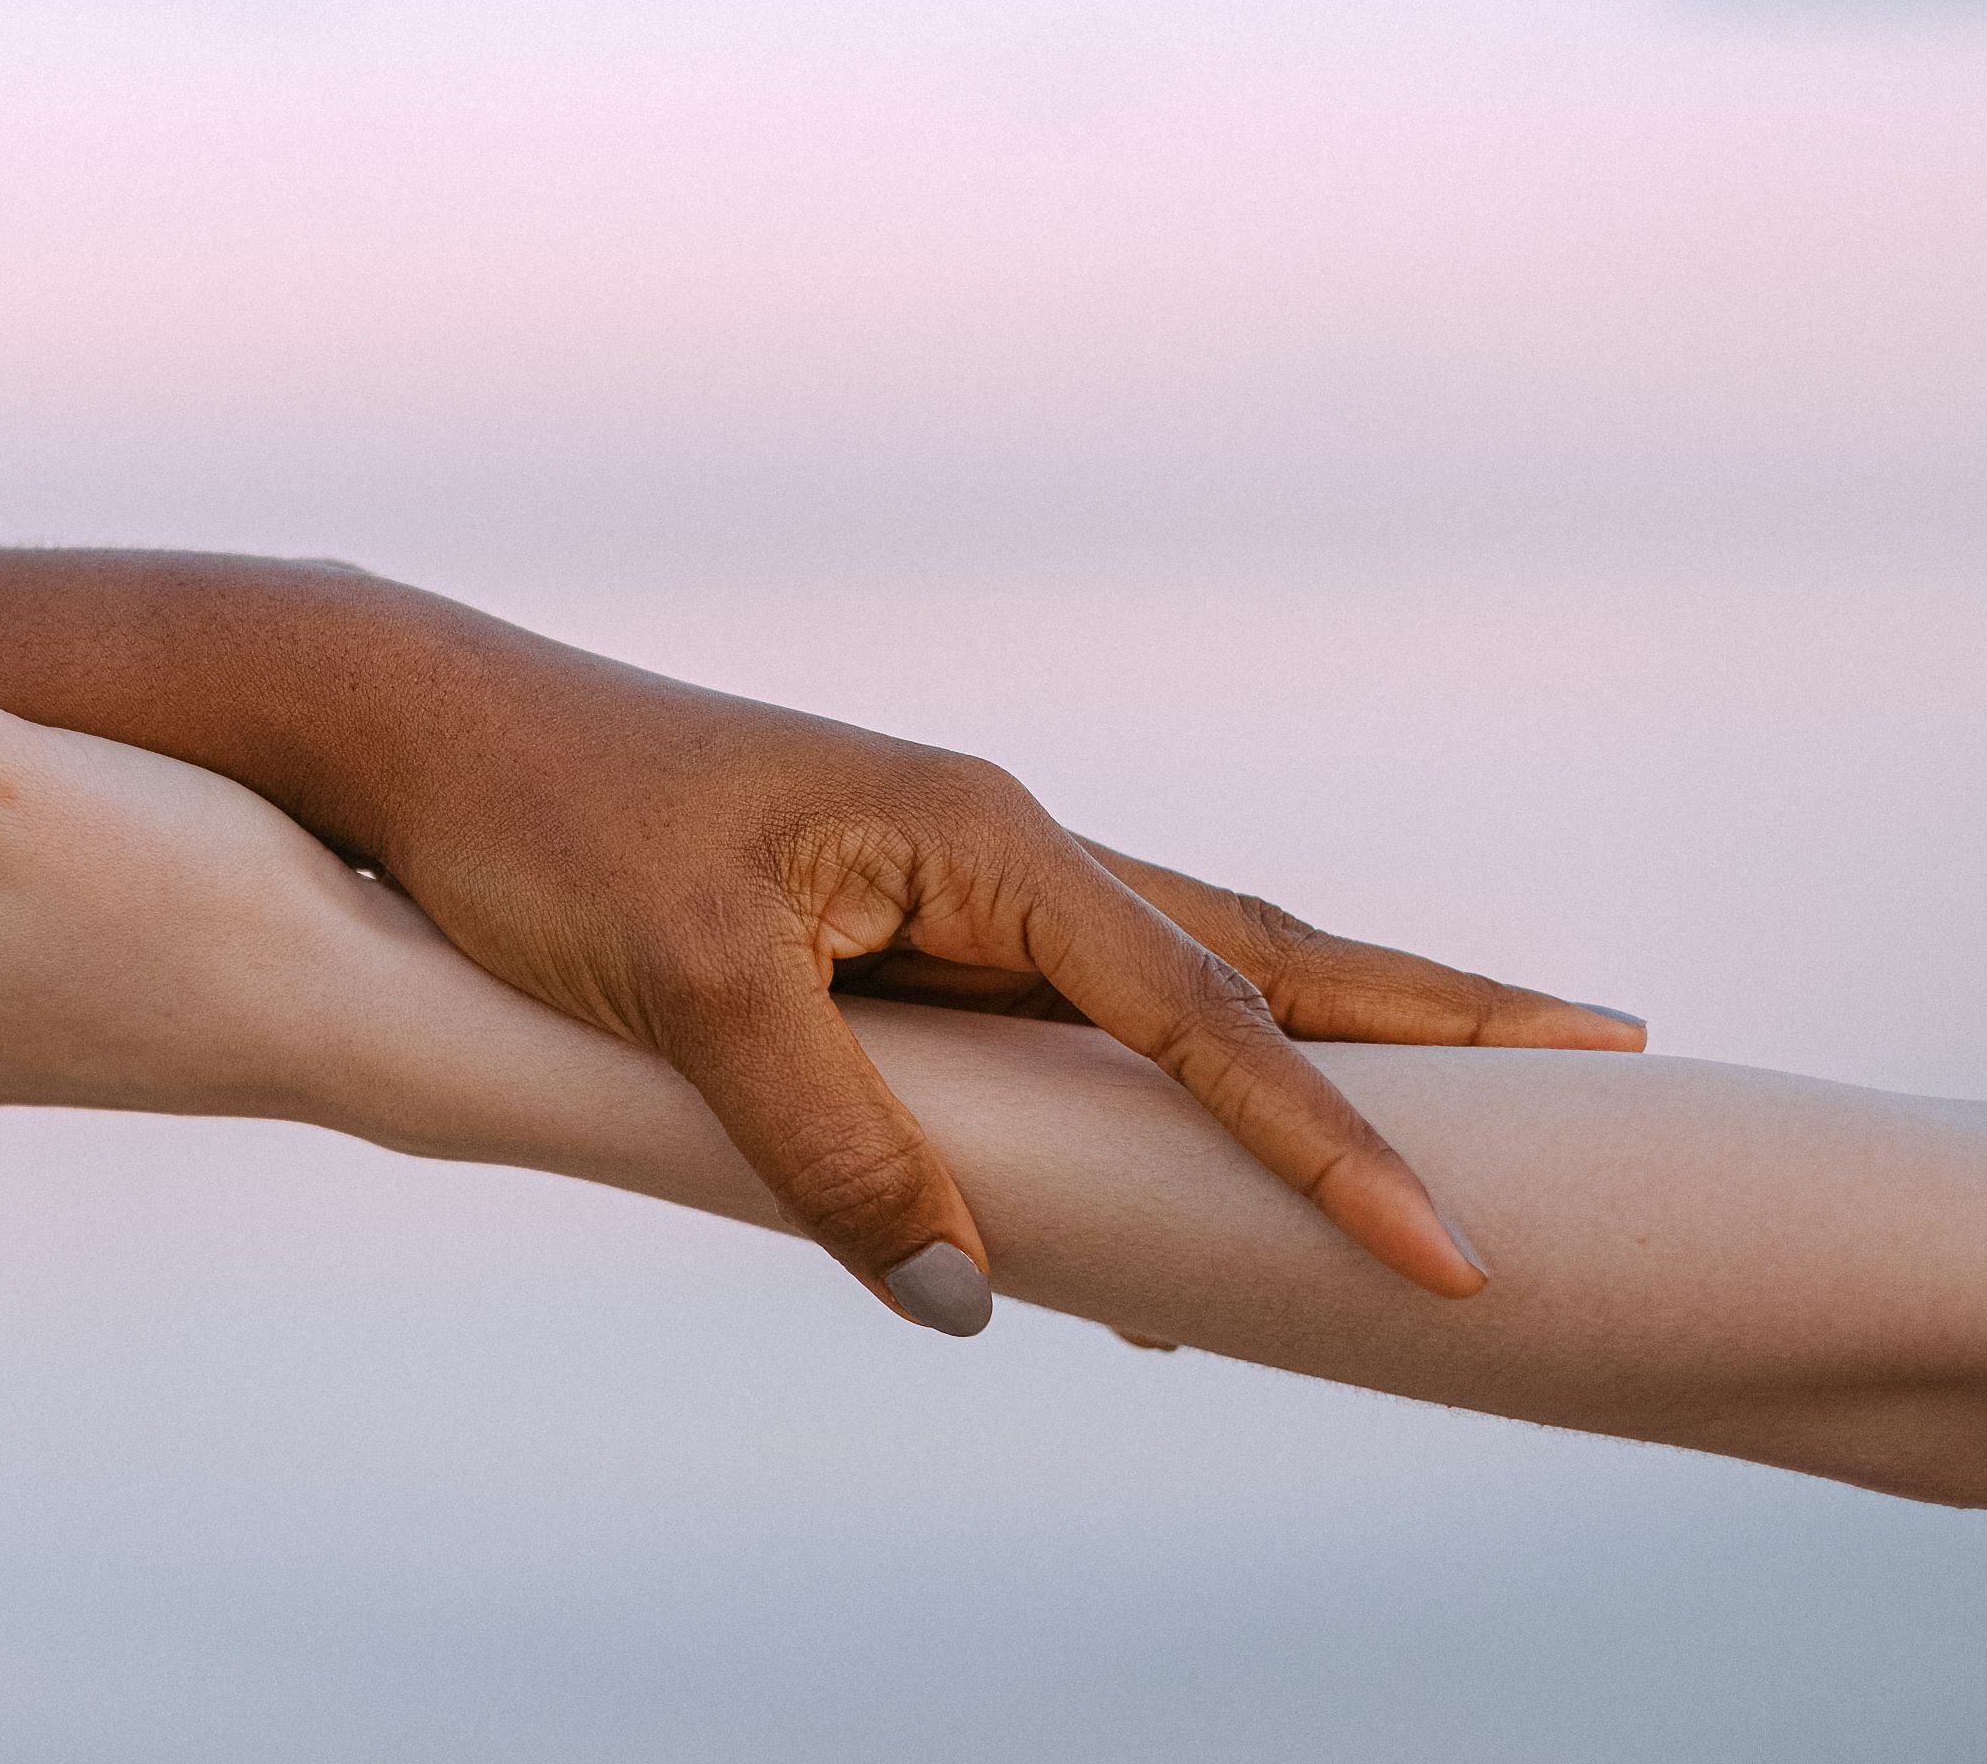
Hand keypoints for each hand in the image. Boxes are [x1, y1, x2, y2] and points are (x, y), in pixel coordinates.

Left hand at [350, 624, 1638, 1327]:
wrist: (428, 734)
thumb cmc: (546, 827)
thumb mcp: (689, 990)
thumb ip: (837, 1141)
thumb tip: (977, 1303)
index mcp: (979, 837)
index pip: (1198, 1007)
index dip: (1325, 1136)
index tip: (1444, 1244)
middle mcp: (990, 846)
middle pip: (1248, 948)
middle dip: (1423, 1013)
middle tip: (1609, 1048)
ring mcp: (941, 883)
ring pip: (1165, 978)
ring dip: (1310, 1038)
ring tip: (1461, 1089)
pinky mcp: (880, 924)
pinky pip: (1055, 1022)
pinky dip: (1153, 1084)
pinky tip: (1180, 1160)